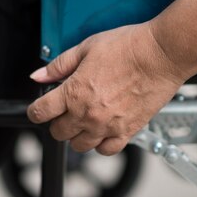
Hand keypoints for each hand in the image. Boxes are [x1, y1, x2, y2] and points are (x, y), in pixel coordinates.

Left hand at [27, 22, 186, 154]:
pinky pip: (106, 150)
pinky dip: (101, 144)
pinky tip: (102, 130)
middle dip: (57, 122)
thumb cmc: (128, 47)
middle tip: (66, 110)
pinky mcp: (127, 132)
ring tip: (85, 119)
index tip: (40, 108)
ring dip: (77, 134)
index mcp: (74, 92)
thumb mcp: (86, 48)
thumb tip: (38, 76)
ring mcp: (107, 126)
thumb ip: (58, 65)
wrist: (161, 54)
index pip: (40, 112)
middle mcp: (88, 113)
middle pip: (58, 133)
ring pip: (79, 145)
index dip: (36, 110)